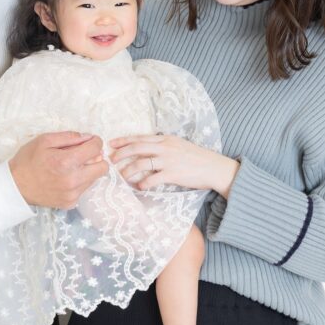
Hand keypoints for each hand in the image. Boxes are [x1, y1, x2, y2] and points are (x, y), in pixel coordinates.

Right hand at [10, 132, 107, 208]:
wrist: (15, 187)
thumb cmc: (28, 161)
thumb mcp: (44, 140)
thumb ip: (69, 136)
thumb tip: (88, 137)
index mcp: (66, 162)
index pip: (96, 148)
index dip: (95, 141)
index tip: (90, 141)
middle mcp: (73, 180)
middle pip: (103, 167)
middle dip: (96, 158)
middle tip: (84, 155)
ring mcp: (73, 194)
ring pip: (94, 178)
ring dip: (88, 170)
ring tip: (70, 167)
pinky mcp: (70, 203)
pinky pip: (84, 189)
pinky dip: (79, 182)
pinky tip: (65, 178)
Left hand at [109, 134, 239, 196]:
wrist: (214, 167)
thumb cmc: (197, 157)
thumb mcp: (179, 145)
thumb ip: (163, 146)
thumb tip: (147, 149)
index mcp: (166, 139)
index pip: (140, 137)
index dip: (124, 140)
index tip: (111, 144)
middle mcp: (165, 147)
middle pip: (137, 148)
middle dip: (121, 154)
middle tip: (111, 160)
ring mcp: (168, 160)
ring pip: (141, 164)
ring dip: (128, 170)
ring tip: (122, 176)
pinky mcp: (173, 174)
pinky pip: (152, 179)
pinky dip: (143, 184)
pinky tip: (139, 187)